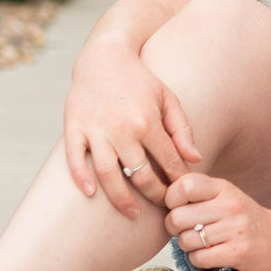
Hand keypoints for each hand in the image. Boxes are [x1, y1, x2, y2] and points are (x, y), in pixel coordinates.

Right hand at [63, 40, 200, 218]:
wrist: (104, 56)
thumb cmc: (140, 79)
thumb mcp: (167, 98)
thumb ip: (182, 129)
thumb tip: (195, 159)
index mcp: (148, 122)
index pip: (167, 162)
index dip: (177, 181)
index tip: (182, 193)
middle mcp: (122, 129)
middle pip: (140, 175)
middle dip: (154, 195)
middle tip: (162, 206)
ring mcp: (96, 130)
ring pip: (108, 174)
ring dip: (120, 198)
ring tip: (131, 213)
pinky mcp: (74, 127)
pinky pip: (75, 159)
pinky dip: (81, 178)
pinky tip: (91, 194)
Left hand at [164, 174, 270, 270]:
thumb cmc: (246, 218)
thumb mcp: (226, 195)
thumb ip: (199, 193)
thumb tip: (160, 195)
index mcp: (223, 188)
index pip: (185, 185)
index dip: (171, 198)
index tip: (175, 206)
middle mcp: (229, 206)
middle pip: (178, 217)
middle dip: (173, 227)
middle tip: (183, 229)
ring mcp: (235, 230)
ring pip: (186, 240)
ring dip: (187, 245)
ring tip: (200, 242)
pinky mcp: (238, 253)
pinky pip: (199, 259)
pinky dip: (198, 260)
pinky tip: (209, 254)